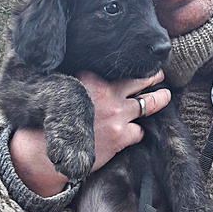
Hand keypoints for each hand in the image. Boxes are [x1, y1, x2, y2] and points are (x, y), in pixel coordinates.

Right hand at [9, 71, 170, 196]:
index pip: (119, 67)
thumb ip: (86, 81)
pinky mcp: (121, 136)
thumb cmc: (53, 120)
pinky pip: (140, 131)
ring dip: (160, 99)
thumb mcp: (66, 90)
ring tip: (165, 95)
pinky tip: (134, 132)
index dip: (132, 64)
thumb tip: (100, 75)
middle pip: (141, 79)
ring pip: (150, 103)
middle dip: (154, 76)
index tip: (139, 60)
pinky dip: (138, 132)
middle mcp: (106, 92)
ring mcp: (117, 114)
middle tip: (160, 75)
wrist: (47, 151)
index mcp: (90, 77)